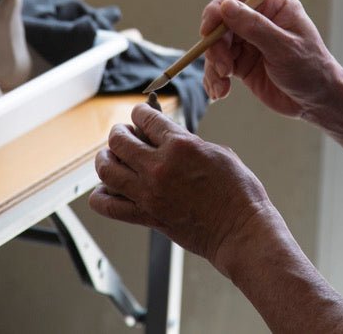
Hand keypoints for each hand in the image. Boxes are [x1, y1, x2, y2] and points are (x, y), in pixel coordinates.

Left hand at [89, 103, 282, 277]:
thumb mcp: (218, 152)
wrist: (241, 232)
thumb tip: (168, 137)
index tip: (140, 115)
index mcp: (180, 145)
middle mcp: (159, 167)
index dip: (140, 112)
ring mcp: (149, 193)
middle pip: (118, 140)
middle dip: (119, 132)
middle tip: (124, 134)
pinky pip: (108, 206)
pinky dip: (101, 196)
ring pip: (106, 170)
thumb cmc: (238, 192)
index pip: (144, 117)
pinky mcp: (146, 216)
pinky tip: (108, 190)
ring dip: (105, 159)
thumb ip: (188, 141)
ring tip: (110, 158)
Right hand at [201, 0, 341, 118]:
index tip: (207, 31)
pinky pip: (218, 66)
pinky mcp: (242, 63)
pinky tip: (220, 92)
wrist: (318, 102)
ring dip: (214, 67)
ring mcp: (248, 42)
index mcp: (273, 7)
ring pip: (216, 47)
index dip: (217, 12)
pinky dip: (214, 79)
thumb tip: (225, 7)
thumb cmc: (310, 70)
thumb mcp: (284, 48)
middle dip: (216, 47)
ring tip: (222, 86)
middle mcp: (259, 21)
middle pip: (222, 25)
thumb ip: (254, 27)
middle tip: (223, 68)